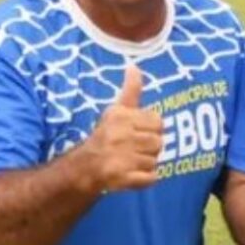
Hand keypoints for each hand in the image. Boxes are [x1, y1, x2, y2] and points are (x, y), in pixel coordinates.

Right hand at [83, 65, 162, 191]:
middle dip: (150, 148)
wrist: (85, 166)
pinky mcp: (122, 178)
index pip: (158, 122)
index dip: (151, 129)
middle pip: (159, 143)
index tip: (138, 132)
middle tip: (133, 149)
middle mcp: (120, 136)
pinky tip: (132, 174)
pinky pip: (152, 178)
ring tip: (130, 161)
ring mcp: (121, 158)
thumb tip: (134, 65)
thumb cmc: (107, 135)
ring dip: (146, 164)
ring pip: (155, 161)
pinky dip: (145, 179)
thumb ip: (131, 90)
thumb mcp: (117, 110)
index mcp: (121, 117)